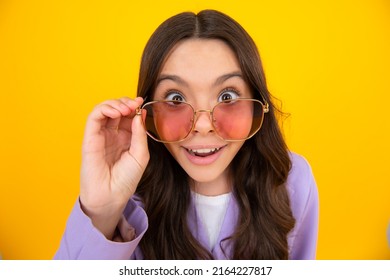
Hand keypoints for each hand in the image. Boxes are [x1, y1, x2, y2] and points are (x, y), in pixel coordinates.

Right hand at [79, 97, 148, 238]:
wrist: (111, 196)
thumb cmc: (126, 179)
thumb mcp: (140, 154)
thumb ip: (140, 133)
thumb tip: (139, 113)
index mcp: (125, 138)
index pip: (128, 116)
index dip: (134, 107)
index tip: (141, 102)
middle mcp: (112, 134)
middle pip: (117, 109)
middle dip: (126, 102)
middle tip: (134, 104)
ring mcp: (101, 135)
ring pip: (105, 109)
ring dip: (115, 103)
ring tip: (126, 108)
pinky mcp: (90, 137)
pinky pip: (94, 117)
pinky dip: (104, 108)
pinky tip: (116, 111)